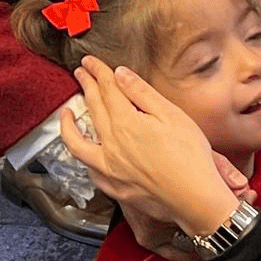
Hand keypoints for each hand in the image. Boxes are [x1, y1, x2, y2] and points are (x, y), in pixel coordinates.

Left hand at [61, 56, 238, 234]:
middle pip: (94, 109)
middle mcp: (111, 144)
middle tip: (81, 73)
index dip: (98, 72)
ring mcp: (109, 168)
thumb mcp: (172, 115)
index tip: (91, 62)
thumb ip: (142, 93)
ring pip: (78, 142)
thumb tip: (120, 75)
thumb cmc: (190, 158)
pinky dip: (82, 156)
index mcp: (126, 123)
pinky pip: (88, 168)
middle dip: (86, 87)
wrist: (194, 198)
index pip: (107, 90)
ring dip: (69, 125)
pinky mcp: (113, 187)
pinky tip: (84, 151)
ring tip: (66, 113)